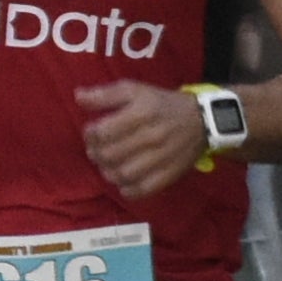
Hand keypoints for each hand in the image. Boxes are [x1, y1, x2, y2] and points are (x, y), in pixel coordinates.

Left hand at [76, 78, 208, 198]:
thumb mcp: (134, 90)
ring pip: (122, 174)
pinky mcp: (170, 174)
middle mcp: (152, 136)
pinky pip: (142, 190)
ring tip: (109, 165)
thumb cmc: (162, 103)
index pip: (102, 132)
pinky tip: (124, 181)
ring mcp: (162, 158)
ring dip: (108, 172)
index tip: (92, 132)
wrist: (203, 119)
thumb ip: (105, 94)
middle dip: (96, 154)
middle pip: (109, 155)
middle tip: (98, 150)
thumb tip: (78, 97)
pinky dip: (127, 189)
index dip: (90, 135)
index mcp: (142, 113)